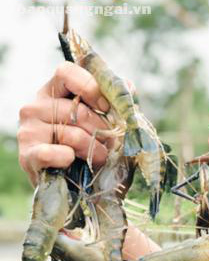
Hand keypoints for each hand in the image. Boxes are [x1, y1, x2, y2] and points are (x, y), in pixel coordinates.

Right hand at [17, 61, 114, 184]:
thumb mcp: (107, 123)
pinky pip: (54, 153)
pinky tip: (71, 162)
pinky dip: (68, 159)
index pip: (67, 72)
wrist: (79, 188)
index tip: (107, 106)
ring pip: (71, 134)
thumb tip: (128, 85)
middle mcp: (36, 106)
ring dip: (94, 150)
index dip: (90, 86)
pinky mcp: (27, 155)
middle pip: (77, 109)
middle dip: (102, 131)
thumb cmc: (93, 149)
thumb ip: (115, 103)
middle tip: (109, 144)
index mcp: (54, 92)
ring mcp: (28, 130)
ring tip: (97, 158)